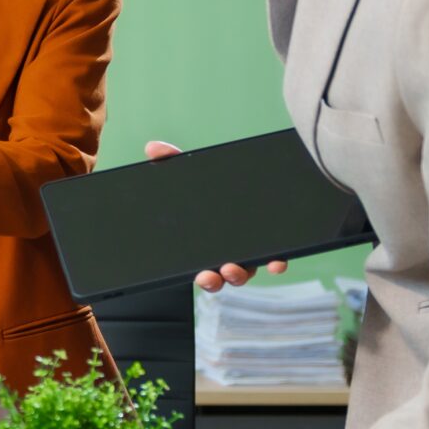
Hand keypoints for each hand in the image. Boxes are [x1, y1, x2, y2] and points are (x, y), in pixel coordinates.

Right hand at [145, 140, 288, 290]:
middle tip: (208, 275)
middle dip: (215, 280)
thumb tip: (152, 148)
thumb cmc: (217, 183)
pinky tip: (276, 263)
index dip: (203, 275)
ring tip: (232, 268)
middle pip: (221, 275)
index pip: (203, 264)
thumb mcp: (193, 172)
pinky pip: (275, 260)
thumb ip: (173, 160)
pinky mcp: (273, 244)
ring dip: (237, 275)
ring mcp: (252, 250)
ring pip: (245, 272)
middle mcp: (230, 251)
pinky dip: (276, 264)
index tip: (201, 273)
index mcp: (209, 241)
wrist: (260, 178)